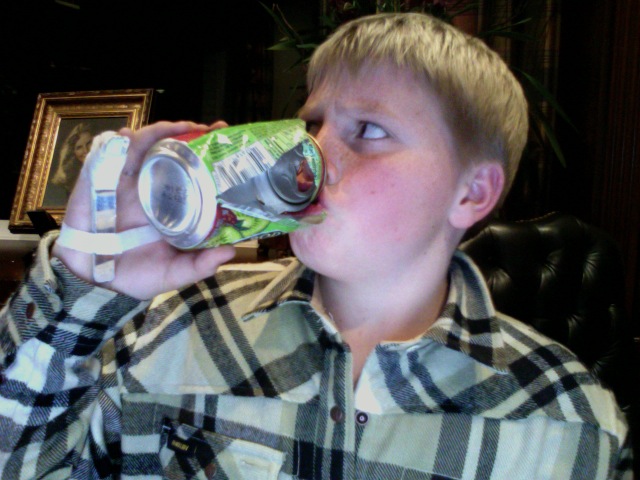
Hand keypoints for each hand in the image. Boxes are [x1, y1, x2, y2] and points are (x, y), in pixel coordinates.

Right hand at [51, 120, 235, 299]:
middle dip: (193, 136)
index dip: (210, 161)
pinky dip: (123, 141)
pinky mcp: (102, 180)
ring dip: (164, 132)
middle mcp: (153, 190)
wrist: (91, 283)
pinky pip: (112, 153)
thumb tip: (231, 252)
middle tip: (215, 128)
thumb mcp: (172, 273)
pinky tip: (132, 133)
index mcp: (172, 208)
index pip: (194, 176)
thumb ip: (199, 265)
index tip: (230, 147)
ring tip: (183, 126)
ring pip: (146, 147)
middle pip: (174, 154)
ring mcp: (128, 182)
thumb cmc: (134, 276)